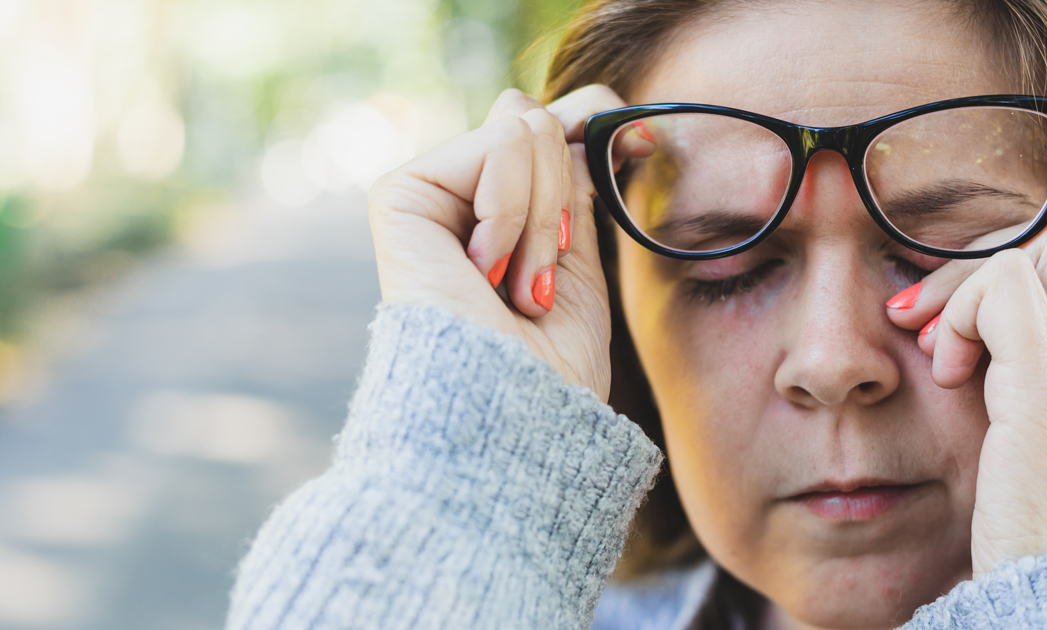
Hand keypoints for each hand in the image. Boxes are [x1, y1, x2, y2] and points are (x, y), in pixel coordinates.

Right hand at [368, 85, 628, 397]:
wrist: (514, 417)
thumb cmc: (551, 366)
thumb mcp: (578, 261)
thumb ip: (573, 187)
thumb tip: (597, 116)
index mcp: (496, 214)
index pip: (548, 126)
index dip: (595, 121)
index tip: (643, 144)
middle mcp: (457, 198)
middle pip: (536, 119)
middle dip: (564, 202)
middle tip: (543, 279)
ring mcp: (427, 195)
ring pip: (524, 128)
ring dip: (543, 221)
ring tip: (518, 287)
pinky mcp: (400, 195)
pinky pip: (498, 146)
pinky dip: (514, 214)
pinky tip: (484, 272)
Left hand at [885, 213, 1046, 576]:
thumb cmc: (1031, 511)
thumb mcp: (1045, 422)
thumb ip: (1036, 362)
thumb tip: (980, 308)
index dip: (1038, 264)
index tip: (982, 313)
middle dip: (987, 265)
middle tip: (935, 321)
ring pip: (1038, 252)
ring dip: (968, 288)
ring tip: (940, 349)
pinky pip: (1005, 287)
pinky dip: (961, 312)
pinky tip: (946, 369)